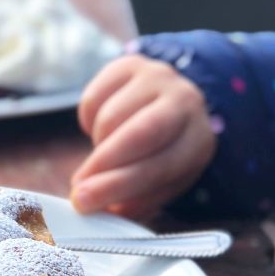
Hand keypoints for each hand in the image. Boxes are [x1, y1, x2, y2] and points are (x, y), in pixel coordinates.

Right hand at [71, 54, 216, 217]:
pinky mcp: (129, 64)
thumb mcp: (159, 182)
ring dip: (97, 145)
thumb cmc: (160, 152)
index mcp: (198, 142)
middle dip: (103, 165)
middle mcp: (185, 103)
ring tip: (103, 154)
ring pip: (111, 117)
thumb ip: (133, 201)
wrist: (167, 101)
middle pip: (140, 134)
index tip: (85, 203)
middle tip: (77, 188)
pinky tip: (102, 129)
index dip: (119, 185)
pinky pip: (93, 98)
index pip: (159, 167)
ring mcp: (158, 78)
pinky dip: (88, 121)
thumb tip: (99, 211)